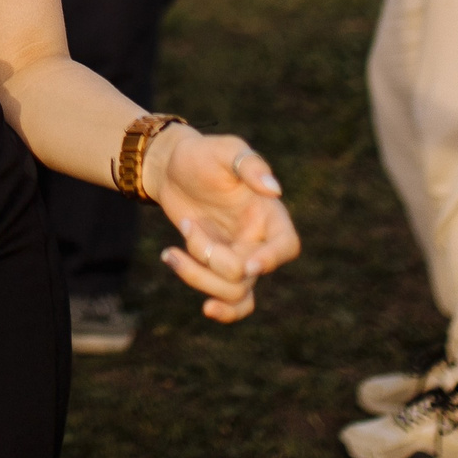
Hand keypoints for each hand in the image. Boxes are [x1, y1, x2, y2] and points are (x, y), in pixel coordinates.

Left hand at [146, 126, 298, 322]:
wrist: (171, 170)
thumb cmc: (201, 155)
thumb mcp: (223, 149)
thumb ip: (249, 164)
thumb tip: (274, 189)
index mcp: (268, 213)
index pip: (286, 245)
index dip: (271, 260)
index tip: (248, 265)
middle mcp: (259, 240)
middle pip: (248, 274)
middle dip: (211, 257)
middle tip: (187, 224)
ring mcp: (240, 257)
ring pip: (234, 292)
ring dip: (198, 276)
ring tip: (170, 252)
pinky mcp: (220, 268)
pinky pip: (229, 299)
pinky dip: (220, 309)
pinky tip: (202, 305)